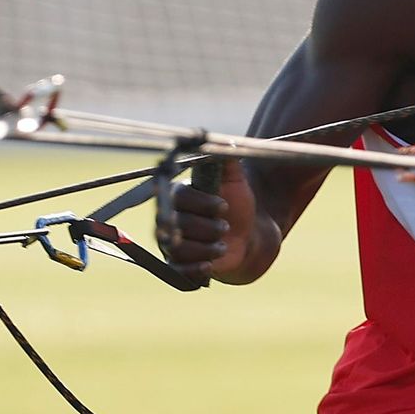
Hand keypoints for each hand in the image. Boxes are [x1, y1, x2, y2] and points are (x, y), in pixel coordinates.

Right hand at [156, 159, 258, 283]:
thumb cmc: (236, 204)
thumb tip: (225, 143)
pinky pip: (177, 270)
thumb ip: (227, 161)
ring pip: (179, 248)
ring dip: (206, 247)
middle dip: (207, 227)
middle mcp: (168, 218)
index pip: (180, 197)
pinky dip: (194, 268)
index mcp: (178, 194)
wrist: (246, 235)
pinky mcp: (177, 264)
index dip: (203, 203)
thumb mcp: (235, 180)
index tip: (225, 206)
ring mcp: (170, 243)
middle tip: (226, 227)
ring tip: (223, 245)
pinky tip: (210, 264)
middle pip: (179, 224)